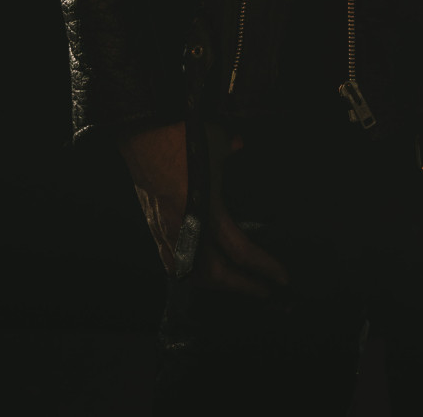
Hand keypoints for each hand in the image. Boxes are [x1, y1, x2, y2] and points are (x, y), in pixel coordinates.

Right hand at [118, 121, 289, 297]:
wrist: (140, 131)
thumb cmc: (180, 133)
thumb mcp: (216, 138)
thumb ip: (232, 147)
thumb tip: (240, 144)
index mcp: (205, 209)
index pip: (239, 250)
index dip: (263, 267)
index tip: (282, 277)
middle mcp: (185, 227)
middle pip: (215, 274)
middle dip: (242, 286)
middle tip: (264, 291)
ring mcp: (166, 230)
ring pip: (191, 274)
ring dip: (217, 283)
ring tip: (238, 284)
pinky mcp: (154, 226)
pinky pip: (173, 262)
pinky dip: (192, 273)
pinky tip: (202, 272)